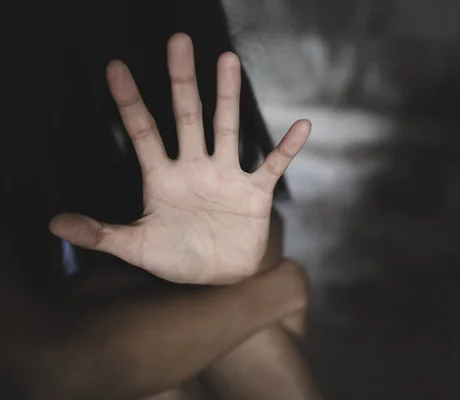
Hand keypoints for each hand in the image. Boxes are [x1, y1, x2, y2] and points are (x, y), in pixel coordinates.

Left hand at [49, 33, 310, 284]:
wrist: (219, 276)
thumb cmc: (177, 257)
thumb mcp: (137, 248)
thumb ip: (101, 234)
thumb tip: (55, 223)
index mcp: (163, 177)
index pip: (143, 133)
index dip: (129, 102)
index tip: (115, 67)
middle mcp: (195, 167)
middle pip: (187, 117)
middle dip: (182, 81)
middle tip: (178, 42)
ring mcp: (226, 176)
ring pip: (226, 128)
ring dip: (228, 96)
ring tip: (227, 61)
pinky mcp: (255, 192)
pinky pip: (273, 164)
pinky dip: (288, 148)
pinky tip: (302, 126)